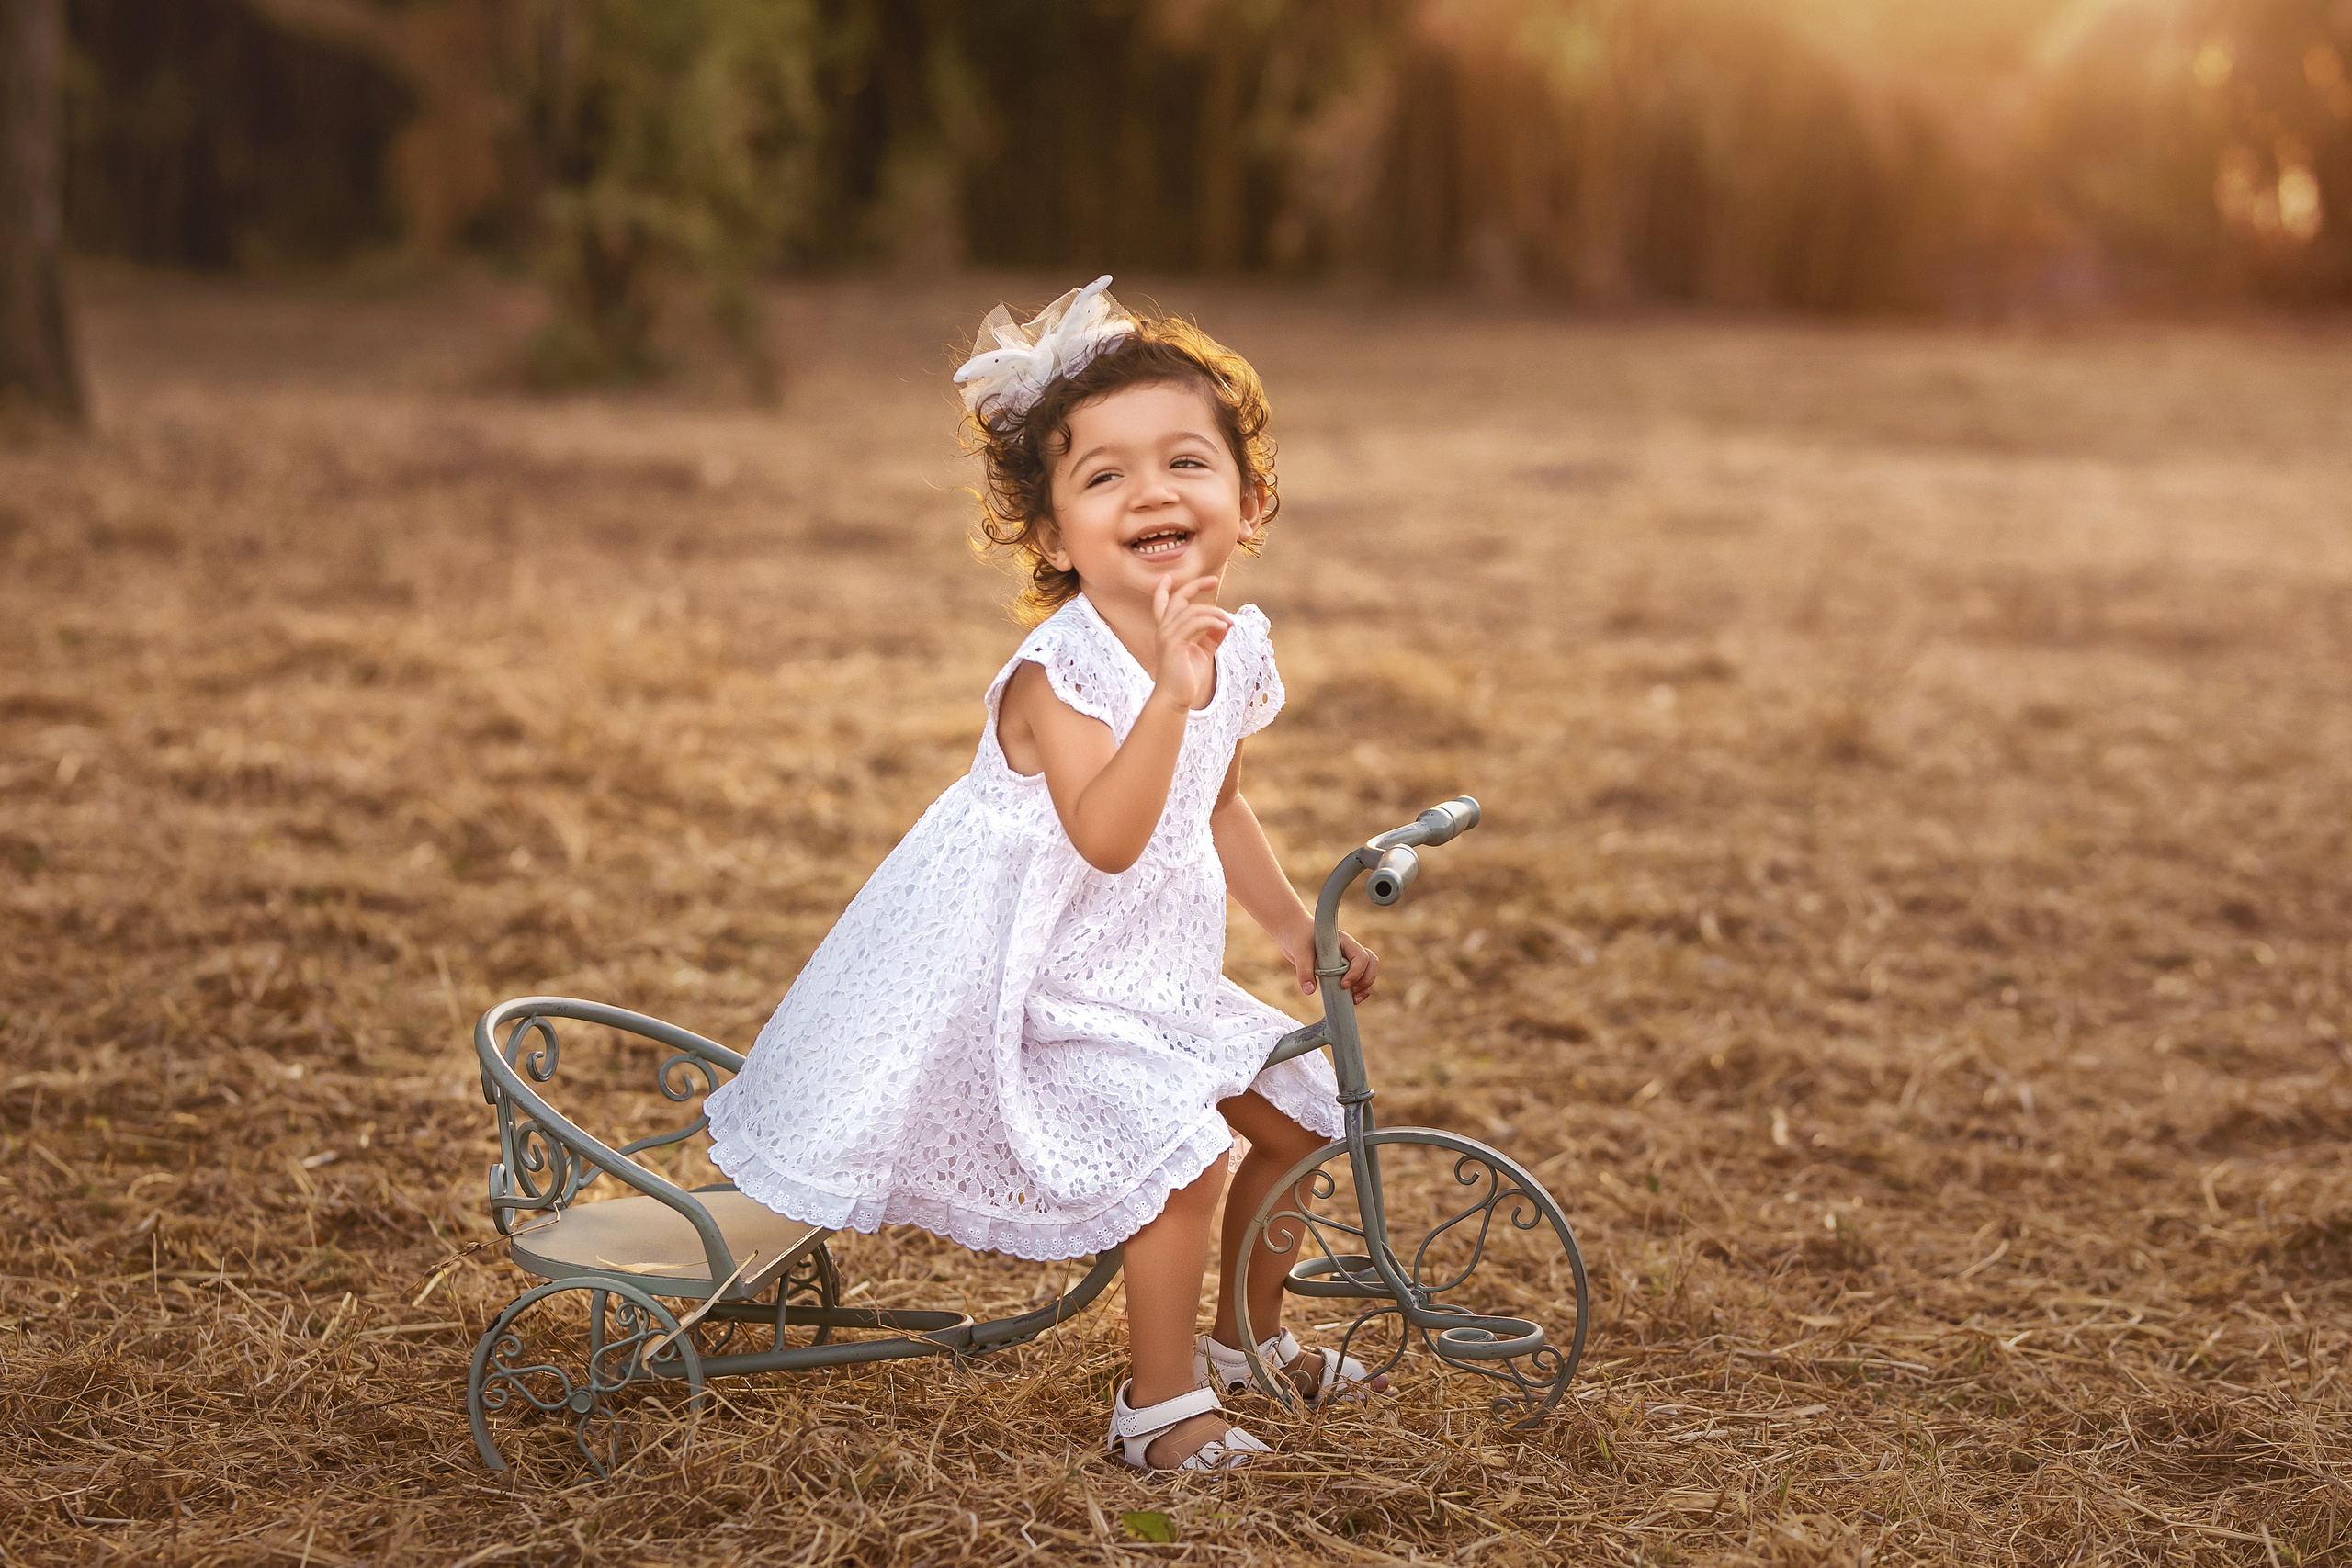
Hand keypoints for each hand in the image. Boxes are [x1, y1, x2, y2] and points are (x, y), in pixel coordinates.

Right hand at [1149, 574, 1230, 711]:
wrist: (1176, 699)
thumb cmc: (1187, 677)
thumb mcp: (1204, 652)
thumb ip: (1213, 636)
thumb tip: (1225, 622)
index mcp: (1167, 631)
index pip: (1161, 604)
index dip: (1164, 589)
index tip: (1169, 576)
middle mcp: (1163, 630)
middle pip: (1178, 599)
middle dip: (1195, 586)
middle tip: (1213, 580)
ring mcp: (1166, 636)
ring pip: (1192, 612)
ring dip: (1214, 613)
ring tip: (1228, 621)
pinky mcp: (1173, 644)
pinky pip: (1194, 624)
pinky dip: (1211, 622)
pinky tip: (1223, 625)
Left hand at [1291, 930, 1378, 1003]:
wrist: (1293, 932)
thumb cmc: (1298, 936)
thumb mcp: (1299, 951)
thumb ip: (1304, 970)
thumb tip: (1309, 991)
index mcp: (1343, 941)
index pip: (1360, 956)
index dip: (1356, 972)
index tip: (1343, 985)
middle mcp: (1349, 950)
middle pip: (1371, 963)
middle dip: (1367, 980)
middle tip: (1353, 993)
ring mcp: (1348, 959)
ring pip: (1368, 971)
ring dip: (1366, 987)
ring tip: (1354, 1000)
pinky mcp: (1342, 968)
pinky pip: (1358, 979)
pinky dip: (1358, 990)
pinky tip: (1349, 999)